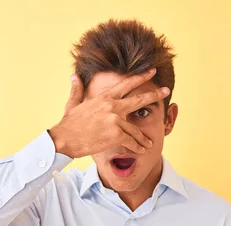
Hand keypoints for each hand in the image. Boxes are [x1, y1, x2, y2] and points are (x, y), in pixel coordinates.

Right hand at [48, 68, 169, 158]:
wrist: (64, 139)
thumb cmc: (68, 124)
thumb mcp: (73, 104)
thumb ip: (77, 89)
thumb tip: (74, 76)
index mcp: (104, 97)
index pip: (126, 84)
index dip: (141, 77)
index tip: (152, 71)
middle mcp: (112, 106)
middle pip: (139, 100)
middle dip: (154, 95)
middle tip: (166, 91)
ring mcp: (115, 120)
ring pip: (135, 129)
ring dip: (143, 138)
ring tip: (150, 143)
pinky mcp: (116, 134)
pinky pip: (131, 141)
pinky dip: (137, 147)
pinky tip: (141, 150)